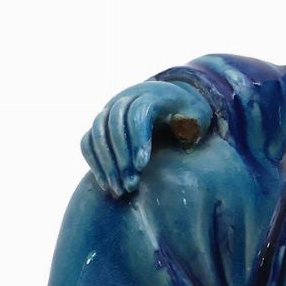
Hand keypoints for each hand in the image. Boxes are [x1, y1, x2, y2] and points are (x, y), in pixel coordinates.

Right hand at [82, 80, 211, 197]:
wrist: (170, 106)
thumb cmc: (189, 116)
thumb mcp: (198, 117)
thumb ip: (192, 125)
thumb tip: (183, 131)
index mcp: (152, 94)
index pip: (138, 111)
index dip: (138, 138)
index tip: (142, 165)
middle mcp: (126, 98)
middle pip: (114, 124)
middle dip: (121, 157)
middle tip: (131, 185)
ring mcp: (109, 110)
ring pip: (97, 134)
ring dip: (106, 164)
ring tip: (119, 191)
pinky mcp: (100, 125)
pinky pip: (88, 142)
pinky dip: (94, 162)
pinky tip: (107, 184)